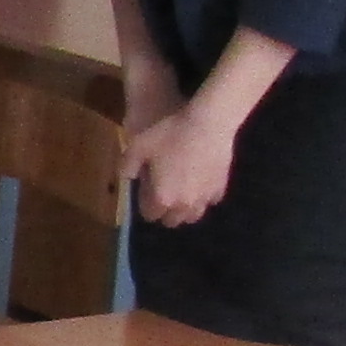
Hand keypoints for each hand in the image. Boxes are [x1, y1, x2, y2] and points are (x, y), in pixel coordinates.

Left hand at [120, 96, 246, 227]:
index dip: (145, 204)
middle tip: (163, 191)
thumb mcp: (139, 145)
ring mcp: (204, 200)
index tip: (146, 190)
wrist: (208, 124)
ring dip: (184, 209)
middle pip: (171, 221)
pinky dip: (203, 196)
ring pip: (192, 216)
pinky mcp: (220, 190)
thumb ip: (127, 164)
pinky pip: (209, 201)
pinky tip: (200, 182)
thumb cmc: (171, 135)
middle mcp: (184, 206)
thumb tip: (126, 177)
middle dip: (165, 211)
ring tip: (182, 192)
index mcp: (162, 198)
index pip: (150, 216)